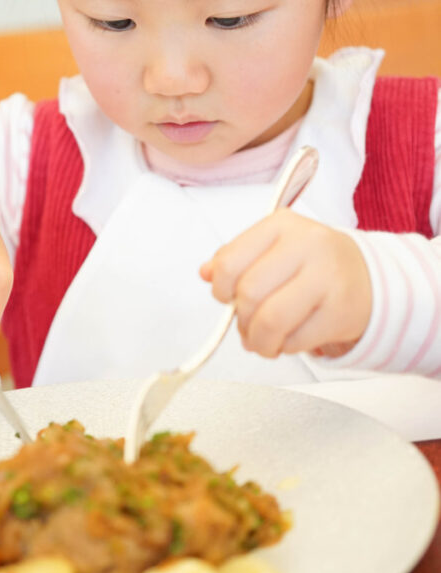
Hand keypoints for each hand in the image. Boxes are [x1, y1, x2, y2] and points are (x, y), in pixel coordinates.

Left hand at [199, 209, 371, 358]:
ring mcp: (328, 276)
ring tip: (262, 341)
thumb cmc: (309, 265)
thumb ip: (235, 259)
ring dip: (259, 340)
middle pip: (249, 293)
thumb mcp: (272, 249)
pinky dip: (284, 347)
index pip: (230, 262)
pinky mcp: (342, 310)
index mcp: (281, 224)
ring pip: (271, 320)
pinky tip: (288, 339)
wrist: (367, 278)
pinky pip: (296, 340)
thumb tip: (205, 273)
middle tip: (247, 327)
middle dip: (241, 320)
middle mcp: (308, 244)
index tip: (226, 298)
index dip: (220, 289)